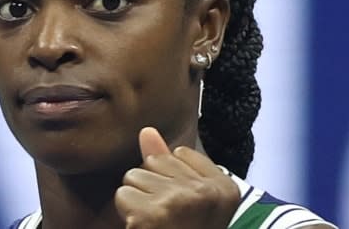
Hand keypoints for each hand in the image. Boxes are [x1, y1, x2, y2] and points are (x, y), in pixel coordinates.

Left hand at [114, 127, 240, 228]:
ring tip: (154, 223)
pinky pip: (123, 194)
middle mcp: (207, 192)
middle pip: (154, 161)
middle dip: (151, 187)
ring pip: (134, 175)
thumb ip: (168, 162)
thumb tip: (146, 130)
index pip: (178, 153)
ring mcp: (180, 202)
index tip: (181, 210)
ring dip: (136, 200)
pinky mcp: (153, 215)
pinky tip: (142, 228)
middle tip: (166, 219)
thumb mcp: (188, 199)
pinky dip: (127, 213)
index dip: (170, 180)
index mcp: (225, 188)